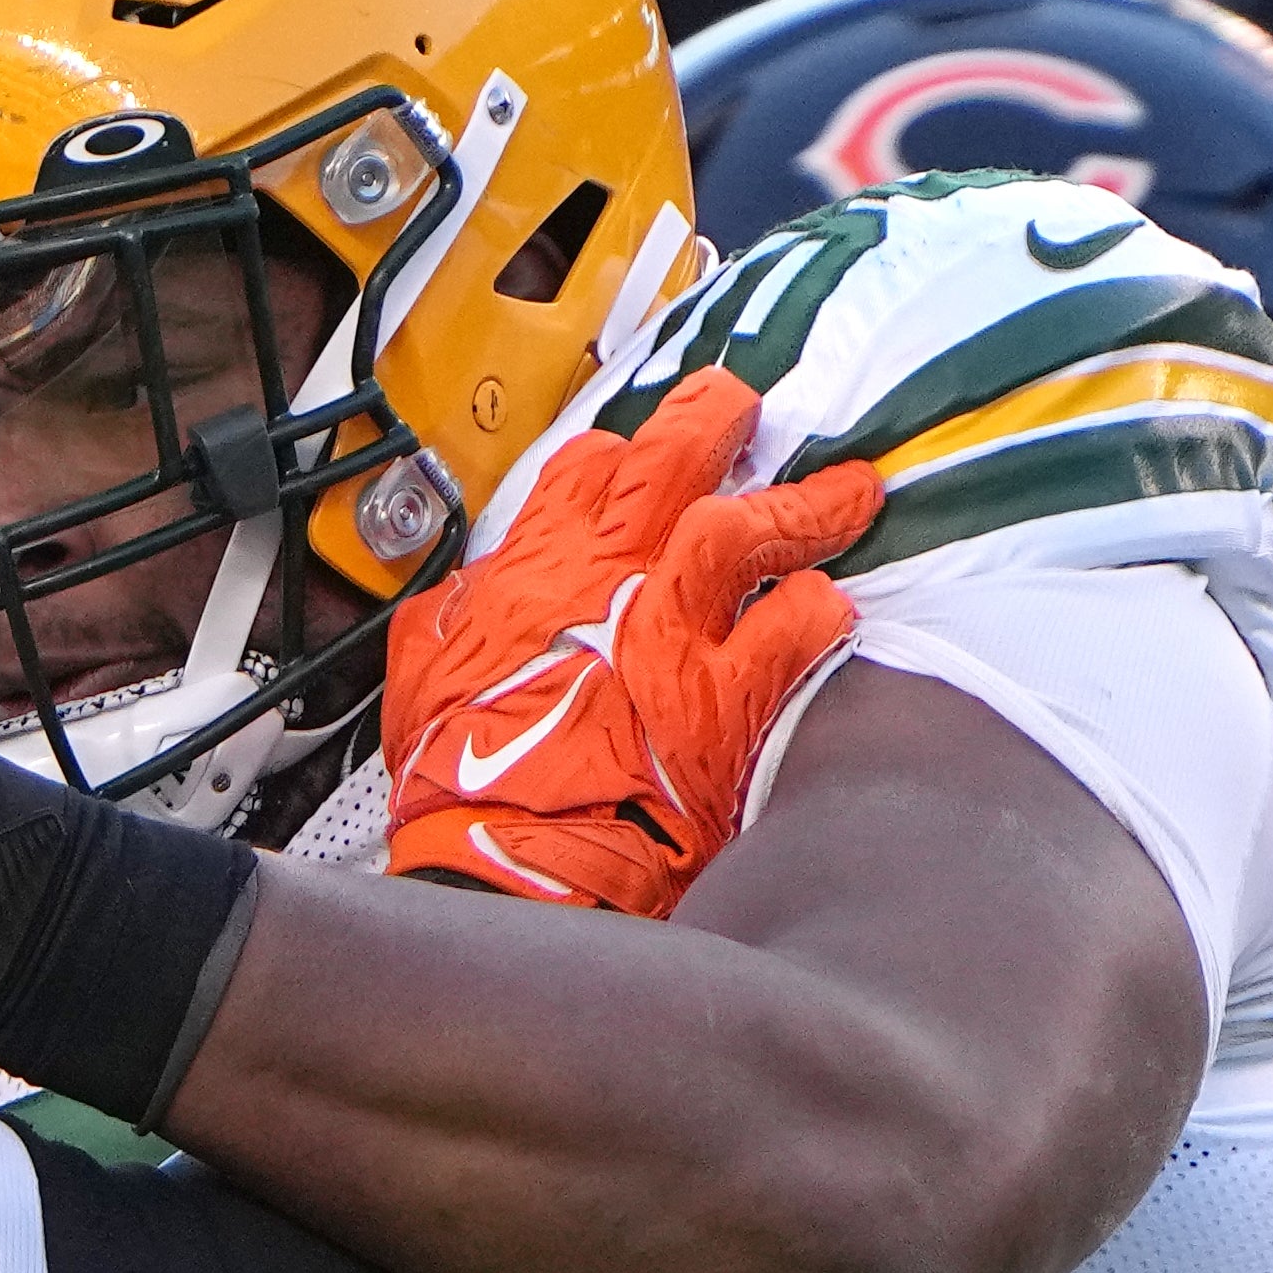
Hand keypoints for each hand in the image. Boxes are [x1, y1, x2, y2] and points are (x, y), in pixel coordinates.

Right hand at [383, 368, 877, 915]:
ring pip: (754, 528)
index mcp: (534, 572)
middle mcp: (613, 583)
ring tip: (849, 494)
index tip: (633, 460)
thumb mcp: (423, 679)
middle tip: (749, 410)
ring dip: (807, 507)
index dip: (617, 454)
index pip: (587, 467)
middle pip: (677, 459)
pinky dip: (818, 612)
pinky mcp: (730, 697)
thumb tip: (466, 599)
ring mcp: (676, 634)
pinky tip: (831, 608)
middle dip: (718, 419)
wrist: (513, 863)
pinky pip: (797, 627)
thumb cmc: (464, 784)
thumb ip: (451, 619)